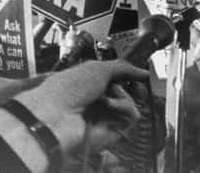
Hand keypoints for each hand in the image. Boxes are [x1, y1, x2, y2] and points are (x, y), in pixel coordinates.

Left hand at [18, 60, 147, 156]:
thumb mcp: (98, 68)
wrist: (56, 115)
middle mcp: (100, 101)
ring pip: (132, 103)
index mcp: (94, 84)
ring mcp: (106, 117)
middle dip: (127, 86)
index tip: (140, 75)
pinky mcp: (112, 132)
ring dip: (121, 97)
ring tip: (104, 100)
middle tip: (117, 86)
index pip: (121, 80)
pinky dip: (123, 108)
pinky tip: (109, 107)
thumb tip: (144, 72)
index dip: (131, 77)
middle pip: (129, 92)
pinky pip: (131, 116)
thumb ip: (124, 68)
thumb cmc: (71, 87)